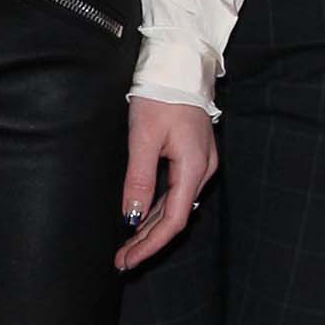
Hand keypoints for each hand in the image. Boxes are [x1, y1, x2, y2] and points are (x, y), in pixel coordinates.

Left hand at [116, 96, 216, 270]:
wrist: (179, 64)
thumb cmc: (161, 96)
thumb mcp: (144, 137)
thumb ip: (139, 179)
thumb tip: (131, 217)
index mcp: (193, 167)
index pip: (173, 220)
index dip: (149, 244)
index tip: (127, 260)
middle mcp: (202, 170)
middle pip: (175, 217)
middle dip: (147, 241)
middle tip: (122, 260)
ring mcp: (200, 163)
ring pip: (175, 206)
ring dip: (151, 227)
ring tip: (127, 246)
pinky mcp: (192, 156)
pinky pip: (176, 191)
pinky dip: (157, 208)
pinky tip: (141, 218)